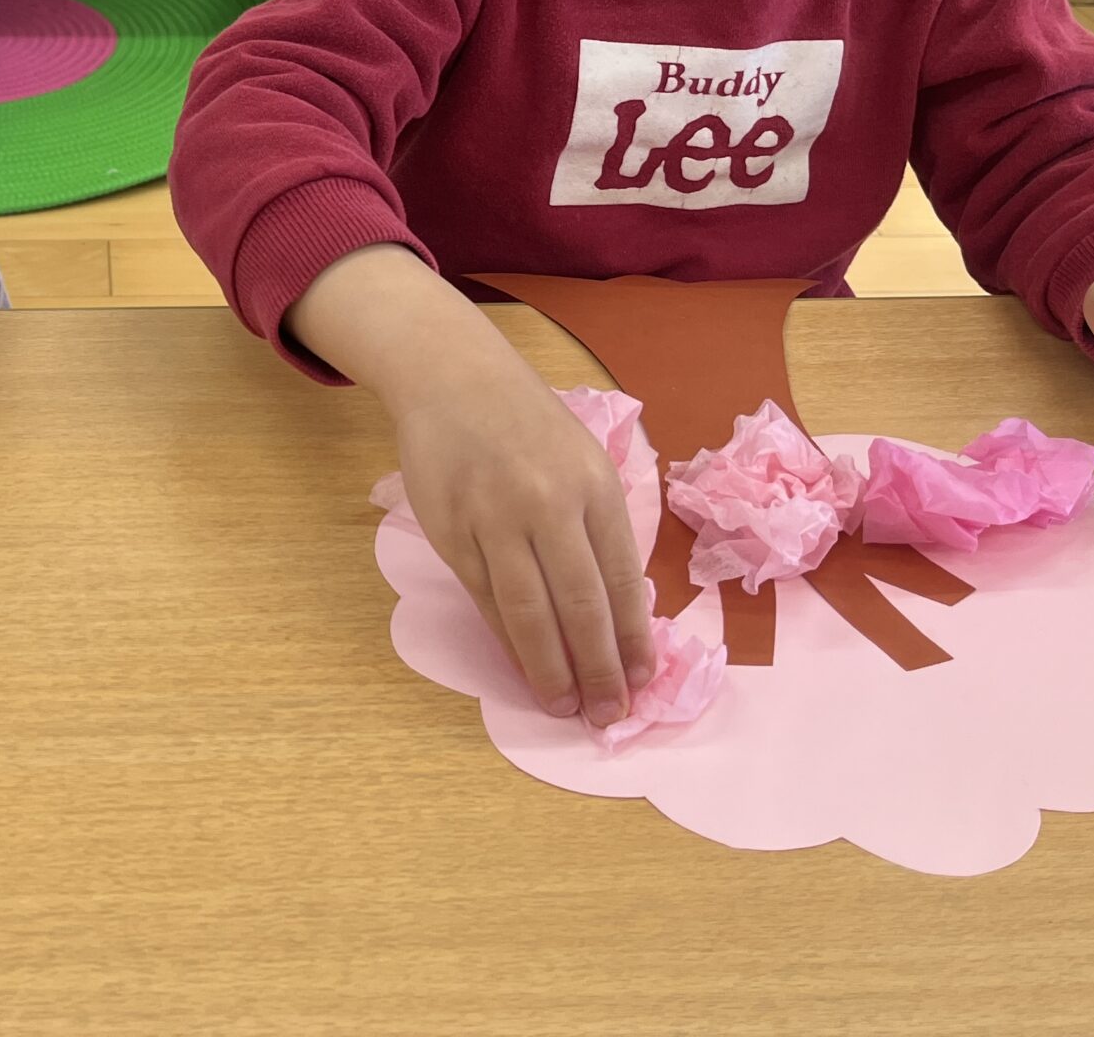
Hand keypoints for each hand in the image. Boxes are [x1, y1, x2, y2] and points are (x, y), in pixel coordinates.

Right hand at [391, 363, 657, 725]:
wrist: (454, 378)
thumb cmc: (529, 426)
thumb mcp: (584, 460)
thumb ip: (599, 528)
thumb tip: (618, 615)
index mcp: (593, 486)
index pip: (621, 579)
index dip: (633, 639)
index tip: (642, 682)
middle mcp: (546, 503)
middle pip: (579, 604)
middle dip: (598, 668)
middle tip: (607, 714)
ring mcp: (493, 518)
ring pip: (527, 611)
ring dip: (549, 668)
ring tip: (564, 708)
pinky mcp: (450, 531)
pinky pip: (484, 599)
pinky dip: (506, 640)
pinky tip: (522, 666)